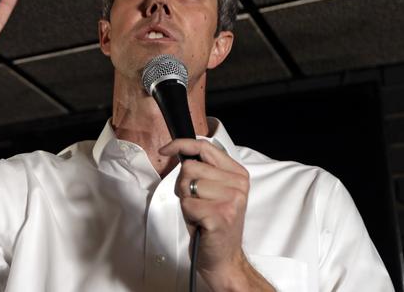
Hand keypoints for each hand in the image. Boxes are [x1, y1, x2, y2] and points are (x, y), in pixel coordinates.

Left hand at [160, 139, 249, 276]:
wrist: (223, 257)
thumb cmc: (212, 224)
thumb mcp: (211, 191)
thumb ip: (202, 170)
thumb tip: (178, 150)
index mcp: (237, 174)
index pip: (205, 146)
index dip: (181, 145)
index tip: (165, 149)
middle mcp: (238, 184)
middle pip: (190, 167)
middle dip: (184, 185)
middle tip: (197, 203)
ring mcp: (231, 200)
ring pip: (187, 184)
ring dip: (186, 201)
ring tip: (200, 213)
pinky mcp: (220, 216)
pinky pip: (187, 204)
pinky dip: (188, 215)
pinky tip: (201, 223)